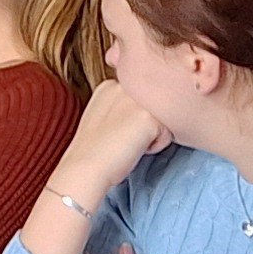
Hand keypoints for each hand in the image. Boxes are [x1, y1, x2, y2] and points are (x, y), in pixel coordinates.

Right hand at [58, 80, 170, 198]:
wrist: (84, 168)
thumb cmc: (93, 151)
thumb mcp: (104, 117)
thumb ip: (122, 107)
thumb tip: (141, 114)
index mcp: (110, 85)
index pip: (141, 100)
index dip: (132, 121)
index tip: (115, 133)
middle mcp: (124, 86)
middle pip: (154, 107)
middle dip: (144, 125)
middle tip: (121, 139)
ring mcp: (137, 100)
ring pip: (163, 119)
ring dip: (151, 136)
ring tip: (127, 143)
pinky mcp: (149, 117)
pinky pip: (167, 134)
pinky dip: (154, 147)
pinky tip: (132, 149)